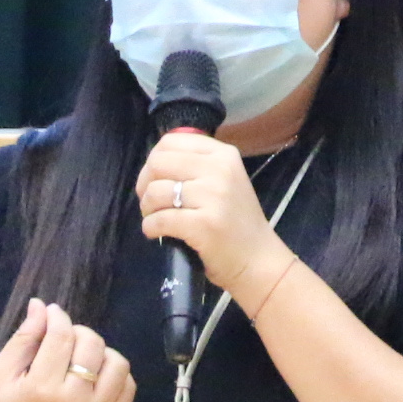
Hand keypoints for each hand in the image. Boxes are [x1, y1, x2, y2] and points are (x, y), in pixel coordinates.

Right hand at [0, 298, 136, 401]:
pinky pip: (127, 387)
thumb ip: (22, 339)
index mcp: (41, 388)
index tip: (52, 314)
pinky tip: (95, 375)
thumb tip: (41, 306)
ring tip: (82, 356)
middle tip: (64, 337)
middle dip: (78, 331)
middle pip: (92, 345)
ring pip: (117, 363)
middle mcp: (74, 401)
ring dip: (101, 351)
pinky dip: (115, 373)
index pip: (61, 336)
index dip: (57, 317)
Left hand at [137, 130, 291, 294]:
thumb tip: (153, 163)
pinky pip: (160, 219)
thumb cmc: (236, 222)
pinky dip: (150, 227)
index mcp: (223, 155)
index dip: (153, 161)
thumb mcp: (225, 180)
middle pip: (158, 163)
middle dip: (145, 185)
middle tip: (151, 203)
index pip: (171, 142)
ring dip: (147, 208)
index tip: (155, 180)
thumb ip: (196, 165)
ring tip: (156, 218)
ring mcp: (213, 197)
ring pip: (155, 191)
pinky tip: (156, 233)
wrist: (257, 260)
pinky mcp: (204, 225)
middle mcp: (219, 170)